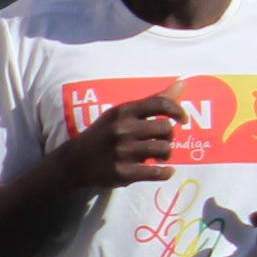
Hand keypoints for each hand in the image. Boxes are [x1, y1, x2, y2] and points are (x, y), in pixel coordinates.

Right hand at [57, 90, 186, 190]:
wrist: (74, 162)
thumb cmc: (103, 134)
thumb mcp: (122, 114)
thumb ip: (152, 101)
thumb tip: (183, 84)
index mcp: (123, 112)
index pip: (159, 104)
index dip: (177, 111)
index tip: (182, 120)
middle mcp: (122, 130)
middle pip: (165, 128)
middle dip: (169, 136)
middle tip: (162, 142)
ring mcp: (122, 152)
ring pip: (163, 149)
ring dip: (167, 154)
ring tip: (159, 157)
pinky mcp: (122, 173)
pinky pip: (155, 172)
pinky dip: (165, 173)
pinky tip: (165, 171)